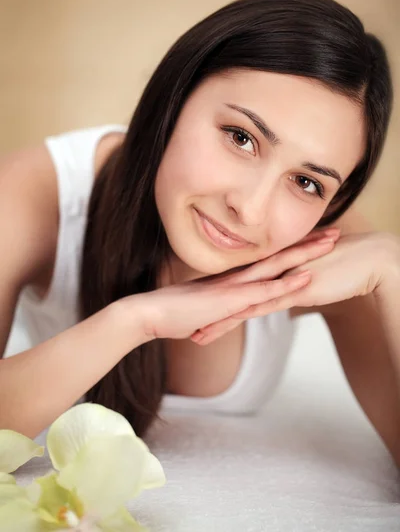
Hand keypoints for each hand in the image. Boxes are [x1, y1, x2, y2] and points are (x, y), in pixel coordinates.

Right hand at [117, 227, 339, 343]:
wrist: (147, 313)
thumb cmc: (169, 313)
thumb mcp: (200, 311)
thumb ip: (214, 309)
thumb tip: (217, 316)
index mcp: (231, 279)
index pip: (267, 261)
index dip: (291, 250)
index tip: (311, 240)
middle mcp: (236, 278)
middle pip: (278, 256)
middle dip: (307, 245)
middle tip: (333, 231)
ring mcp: (233, 287)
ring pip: (276, 267)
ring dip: (304, 256)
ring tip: (330, 243)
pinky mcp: (229, 300)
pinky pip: (262, 291)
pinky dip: (285, 284)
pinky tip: (304, 278)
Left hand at [195, 231, 399, 345]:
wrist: (367, 258)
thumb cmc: (344, 269)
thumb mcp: (314, 282)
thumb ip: (299, 289)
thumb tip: (291, 298)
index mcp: (275, 274)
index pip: (242, 291)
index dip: (221, 303)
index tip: (202, 316)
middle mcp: (272, 276)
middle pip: (234, 297)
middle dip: (210, 313)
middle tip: (186, 325)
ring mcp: (280, 282)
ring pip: (241, 305)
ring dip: (219, 322)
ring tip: (196, 336)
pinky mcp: (292, 290)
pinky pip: (262, 306)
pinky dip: (241, 317)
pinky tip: (224, 327)